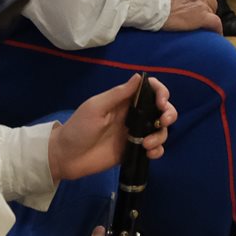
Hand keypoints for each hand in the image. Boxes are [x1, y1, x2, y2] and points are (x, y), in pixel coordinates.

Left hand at [48, 74, 176, 181]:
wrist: (66, 157)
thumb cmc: (78, 128)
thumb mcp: (95, 108)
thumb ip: (118, 94)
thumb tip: (139, 77)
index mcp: (124, 102)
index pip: (149, 91)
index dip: (161, 93)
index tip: (162, 103)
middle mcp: (133, 116)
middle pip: (161, 110)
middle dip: (169, 113)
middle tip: (164, 121)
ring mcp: (134, 135)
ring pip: (160, 130)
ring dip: (160, 135)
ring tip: (147, 144)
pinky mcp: (133, 151)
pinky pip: (153, 149)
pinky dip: (157, 150)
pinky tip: (149, 153)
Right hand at [159, 0, 221, 31]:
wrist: (149, 1)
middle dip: (204, 7)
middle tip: (195, 14)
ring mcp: (201, 3)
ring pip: (212, 11)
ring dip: (207, 18)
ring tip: (199, 26)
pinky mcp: (201, 17)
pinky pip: (215, 24)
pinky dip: (215, 30)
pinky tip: (213, 34)